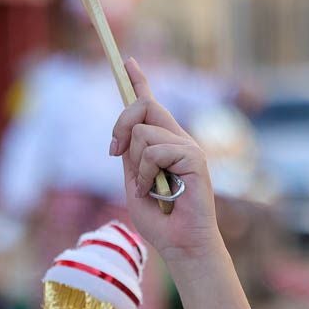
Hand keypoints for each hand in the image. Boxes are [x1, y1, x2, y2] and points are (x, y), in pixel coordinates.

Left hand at [109, 59, 252, 308]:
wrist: (181, 246)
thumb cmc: (160, 222)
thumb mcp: (134, 184)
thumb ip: (131, 158)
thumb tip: (124, 135)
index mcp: (165, 144)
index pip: (151, 105)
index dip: (139, 82)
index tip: (128, 62)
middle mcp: (179, 140)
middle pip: (144, 106)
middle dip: (120, 125)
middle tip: (114, 152)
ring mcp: (189, 147)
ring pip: (143, 133)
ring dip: (136, 165)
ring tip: (149, 189)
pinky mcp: (194, 158)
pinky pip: (155, 151)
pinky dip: (147, 174)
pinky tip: (159, 191)